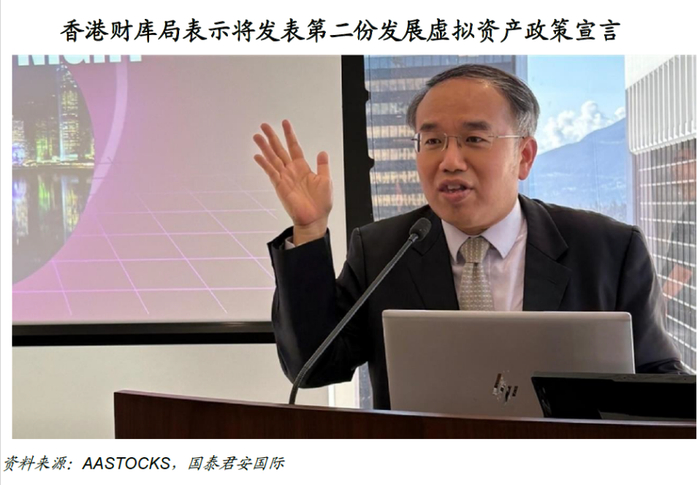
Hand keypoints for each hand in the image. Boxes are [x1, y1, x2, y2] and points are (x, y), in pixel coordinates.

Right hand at [253, 120, 332, 244]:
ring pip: (273, 159)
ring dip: (265, 147)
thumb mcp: (326, 180)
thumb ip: (322, 165)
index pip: (294, 147)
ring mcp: (284, 178)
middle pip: (279, 150)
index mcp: (302, 168)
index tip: (285, 123)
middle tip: (264, 125)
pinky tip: (258, 156)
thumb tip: (322, 152)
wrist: (315, 219)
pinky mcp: (280, 186)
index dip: (289, 135)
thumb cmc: (321, 203)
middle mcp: (291, 171)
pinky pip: (271, 172)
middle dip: (272, 137)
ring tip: (257, 136)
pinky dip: (264, 164)